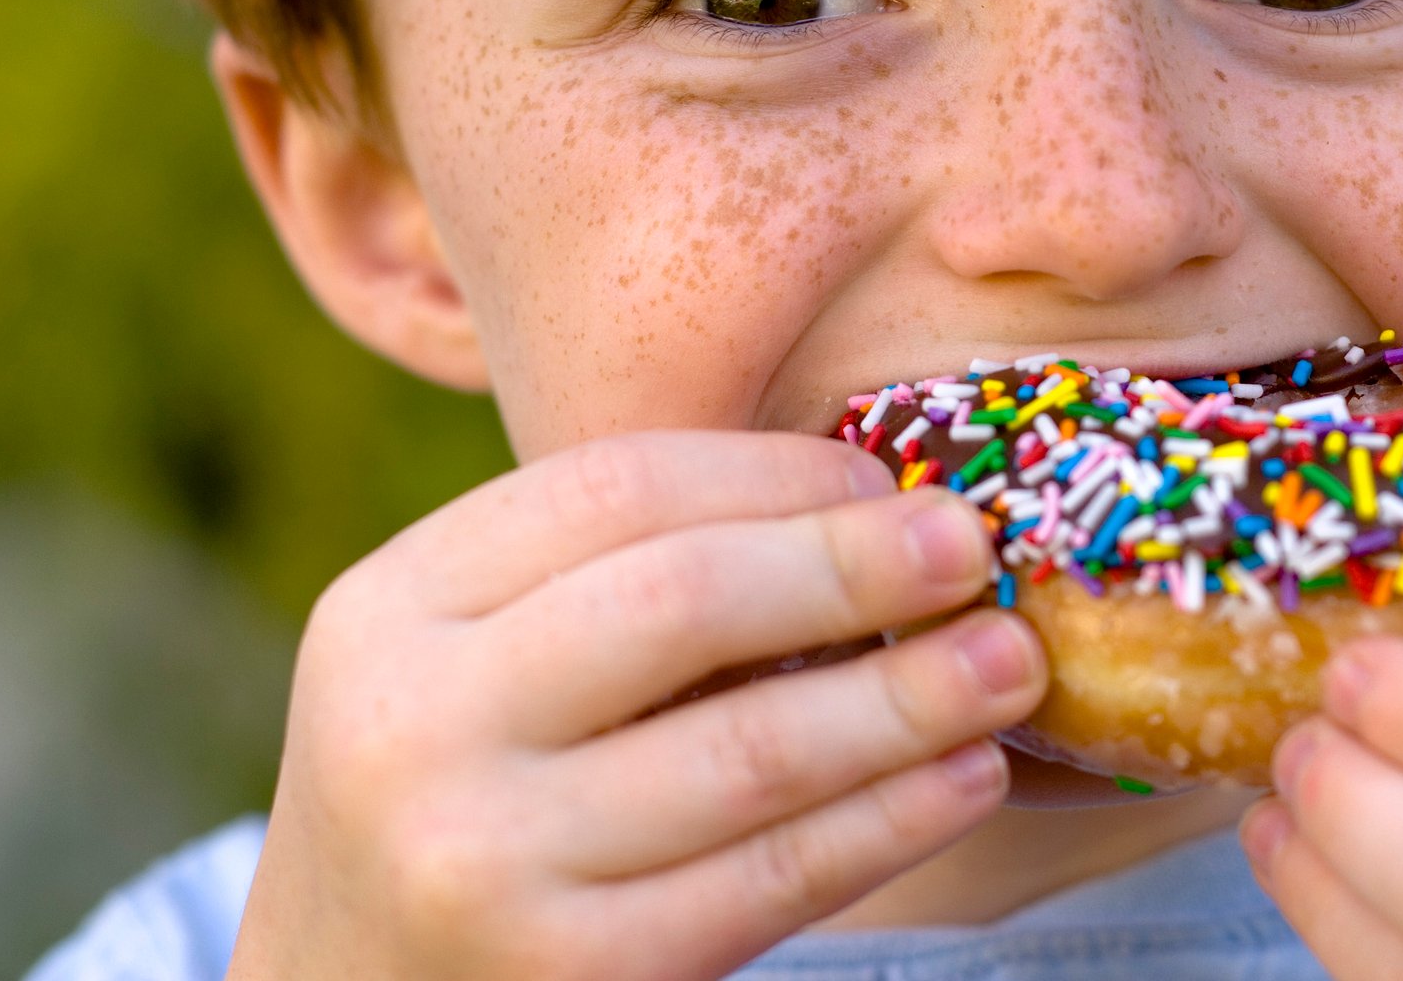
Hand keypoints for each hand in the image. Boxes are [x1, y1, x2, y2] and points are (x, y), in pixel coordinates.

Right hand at [228, 432, 1044, 980]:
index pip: (613, 490)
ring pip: (750, 749)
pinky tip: (966, 776)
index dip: (772, 472)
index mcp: (392, 606)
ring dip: (907, 696)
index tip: (883, 476)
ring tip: (1010, 659)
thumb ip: (615, 584)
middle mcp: (412, 727)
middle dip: (851, 564)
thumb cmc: (463, 796)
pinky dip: (889, 820)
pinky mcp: (569, 977)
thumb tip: (870, 512)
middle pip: (682, 600)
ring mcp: (484, 863)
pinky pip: (771, 880)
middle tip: (972, 547)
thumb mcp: (474, 666)